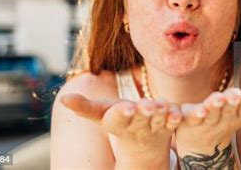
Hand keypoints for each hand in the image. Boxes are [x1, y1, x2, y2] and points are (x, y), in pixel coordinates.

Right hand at [61, 94, 181, 167]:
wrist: (140, 141)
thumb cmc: (117, 119)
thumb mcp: (100, 113)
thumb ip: (84, 107)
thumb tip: (63, 99)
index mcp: (117, 121)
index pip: (118, 118)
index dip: (122, 113)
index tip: (126, 107)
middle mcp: (136, 125)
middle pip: (139, 118)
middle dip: (143, 112)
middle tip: (146, 106)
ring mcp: (153, 127)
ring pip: (158, 120)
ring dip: (161, 114)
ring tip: (163, 106)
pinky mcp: (168, 125)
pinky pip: (173, 122)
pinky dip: (175, 118)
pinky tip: (177, 112)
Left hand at [175, 86, 240, 168]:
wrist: (201, 143)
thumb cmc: (227, 119)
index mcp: (237, 116)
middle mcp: (222, 119)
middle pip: (228, 111)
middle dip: (232, 102)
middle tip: (235, 94)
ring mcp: (204, 120)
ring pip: (210, 113)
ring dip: (213, 106)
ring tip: (217, 98)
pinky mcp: (188, 120)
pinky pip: (189, 117)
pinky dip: (191, 114)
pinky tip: (193, 111)